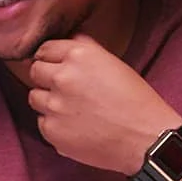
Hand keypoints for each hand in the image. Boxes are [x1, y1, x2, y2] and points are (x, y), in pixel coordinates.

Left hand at [26, 35, 181, 174]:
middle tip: (66, 90)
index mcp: (79, 56)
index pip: (44, 50)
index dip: (50, 58)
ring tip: (73, 110)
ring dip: (48, 101)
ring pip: (34, 97)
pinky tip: (76, 127)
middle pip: (35, 71)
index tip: (55, 65)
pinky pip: (42, 122)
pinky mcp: (51, 130)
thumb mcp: (114, 64)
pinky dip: (54, 124)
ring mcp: (54, 105)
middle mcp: (62, 77)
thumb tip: (70, 40)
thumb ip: (87, 50)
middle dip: (46, 78)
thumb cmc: (137, 101)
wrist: (146, 140)